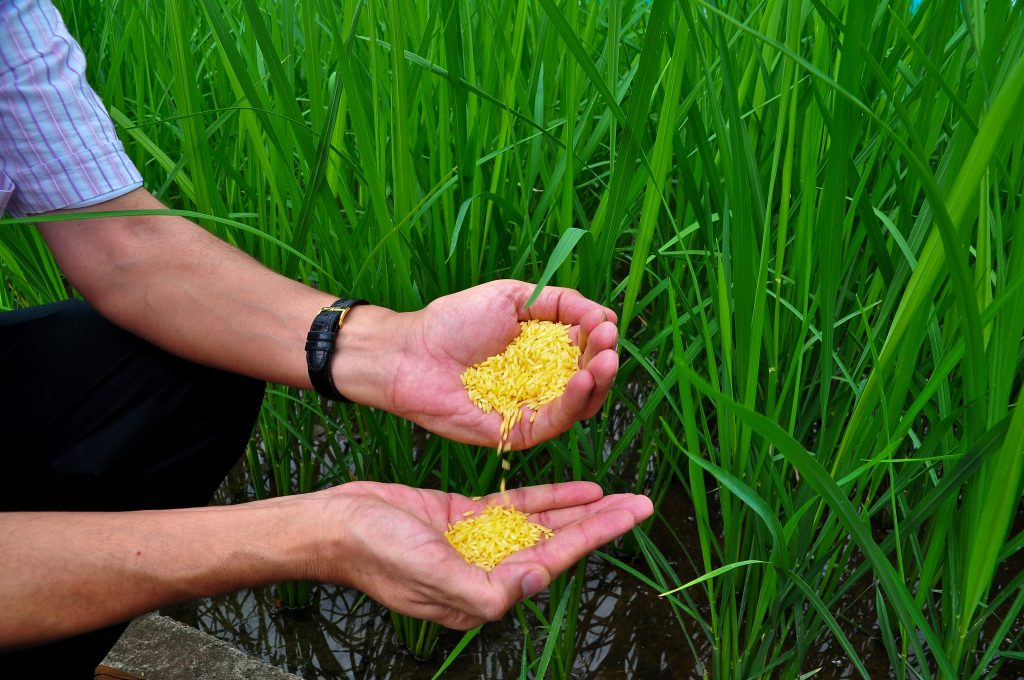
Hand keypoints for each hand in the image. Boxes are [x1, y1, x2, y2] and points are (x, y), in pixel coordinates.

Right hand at [313, 481, 651, 629]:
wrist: (333, 525)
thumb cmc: (374, 553)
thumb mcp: (428, 573)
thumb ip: (482, 588)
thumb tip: (535, 583)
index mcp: (485, 592)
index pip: (552, 562)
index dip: (594, 537)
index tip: (630, 516)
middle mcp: (488, 570)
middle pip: (557, 544)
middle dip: (600, 525)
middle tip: (640, 504)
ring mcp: (479, 543)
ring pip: (541, 525)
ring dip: (578, 511)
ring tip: (616, 495)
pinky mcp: (466, 518)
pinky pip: (516, 508)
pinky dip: (546, 499)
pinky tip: (575, 489)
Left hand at [389, 280, 618, 448]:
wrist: (411, 352)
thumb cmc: (454, 321)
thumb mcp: (513, 297)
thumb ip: (560, 302)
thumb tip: (604, 315)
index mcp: (544, 350)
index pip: (586, 347)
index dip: (600, 337)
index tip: (604, 323)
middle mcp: (543, 381)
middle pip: (590, 377)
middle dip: (604, 358)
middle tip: (609, 343)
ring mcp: (532, 408)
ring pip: (580, 403)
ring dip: (598, 382)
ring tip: (605, 361)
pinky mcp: (517, 432)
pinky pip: (555, 421)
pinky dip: (574, 402)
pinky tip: (582, 379)